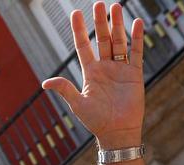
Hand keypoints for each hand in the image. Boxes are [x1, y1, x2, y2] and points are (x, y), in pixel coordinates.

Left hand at [42, 2, 144, 149]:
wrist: (117, 132)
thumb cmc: (95, 121)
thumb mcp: (78, 104)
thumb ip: (65, 89)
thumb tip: (46, 82)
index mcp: (90, 72)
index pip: (83, 46)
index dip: (79, 30)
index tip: (75, 13)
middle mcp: (105, 67)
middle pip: (102, 39)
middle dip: (100, 22)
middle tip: (99, 4)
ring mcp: (120, 69)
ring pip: (119, 41)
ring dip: (117, 25)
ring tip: (116, 7)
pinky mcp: (134, 74)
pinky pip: (136, 52)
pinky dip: (137, 38)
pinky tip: (136, 23)